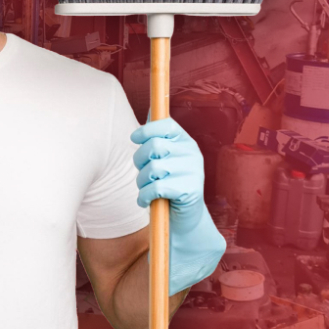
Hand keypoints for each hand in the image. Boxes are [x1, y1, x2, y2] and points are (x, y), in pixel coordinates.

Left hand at [131, 118, 225, 295]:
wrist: (184, 218)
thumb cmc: (168, 184)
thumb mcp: (165, 159)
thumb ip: (158, 137)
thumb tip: (151, 110)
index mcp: (186, 142)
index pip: (165, 125)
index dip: (146, 131)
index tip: (134, 139)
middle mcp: (192, 154)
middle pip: (153, 146)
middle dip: (139, 161)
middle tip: (142, 173)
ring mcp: (193, 172)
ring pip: (152, 168)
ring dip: (141, 182)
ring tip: (146, 189)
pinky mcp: (189, 191)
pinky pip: (155, 187)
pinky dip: (144, 196)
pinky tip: (146, 201)